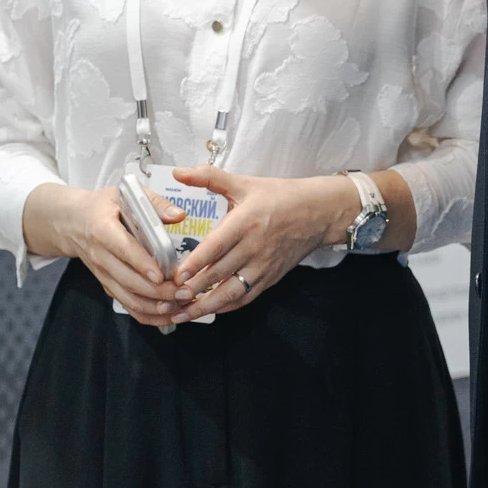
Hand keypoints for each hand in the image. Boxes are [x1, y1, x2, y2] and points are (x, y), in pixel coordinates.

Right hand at [22, 184, 189, 327]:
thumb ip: (153, 203)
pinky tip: (169, 315)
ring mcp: (103, 274)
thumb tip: (179, 216)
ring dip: (155, 306)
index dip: (141, 264)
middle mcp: (100, 256)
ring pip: (128, 298)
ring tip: (180, 306)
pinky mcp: (108, 286)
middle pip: (128, 280)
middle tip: (184, 292)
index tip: (161, 275)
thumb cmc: (103, 207)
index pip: (123, 249)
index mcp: (102, 229)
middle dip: (158, 291)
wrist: (73, 223)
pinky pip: (127, 306)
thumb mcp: (124, 194)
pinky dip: (148, 315)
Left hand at [168, 167, 362, 319]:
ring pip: (232, 292)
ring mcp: (263, 266)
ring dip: (206, 306)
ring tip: (182, 315)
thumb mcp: (244, 182)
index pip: (216, 246)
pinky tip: (208, 310)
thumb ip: (209, 177)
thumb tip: (178, 172)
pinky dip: (226, 307)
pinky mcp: (270, 278)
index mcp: (245, 222)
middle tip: (169, 299)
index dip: (196, 263)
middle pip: (220, 274)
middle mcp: (254, 247)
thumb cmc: (279, 196)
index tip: (177, 276)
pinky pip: (245, 297)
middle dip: (193, 290)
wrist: (318, 213)